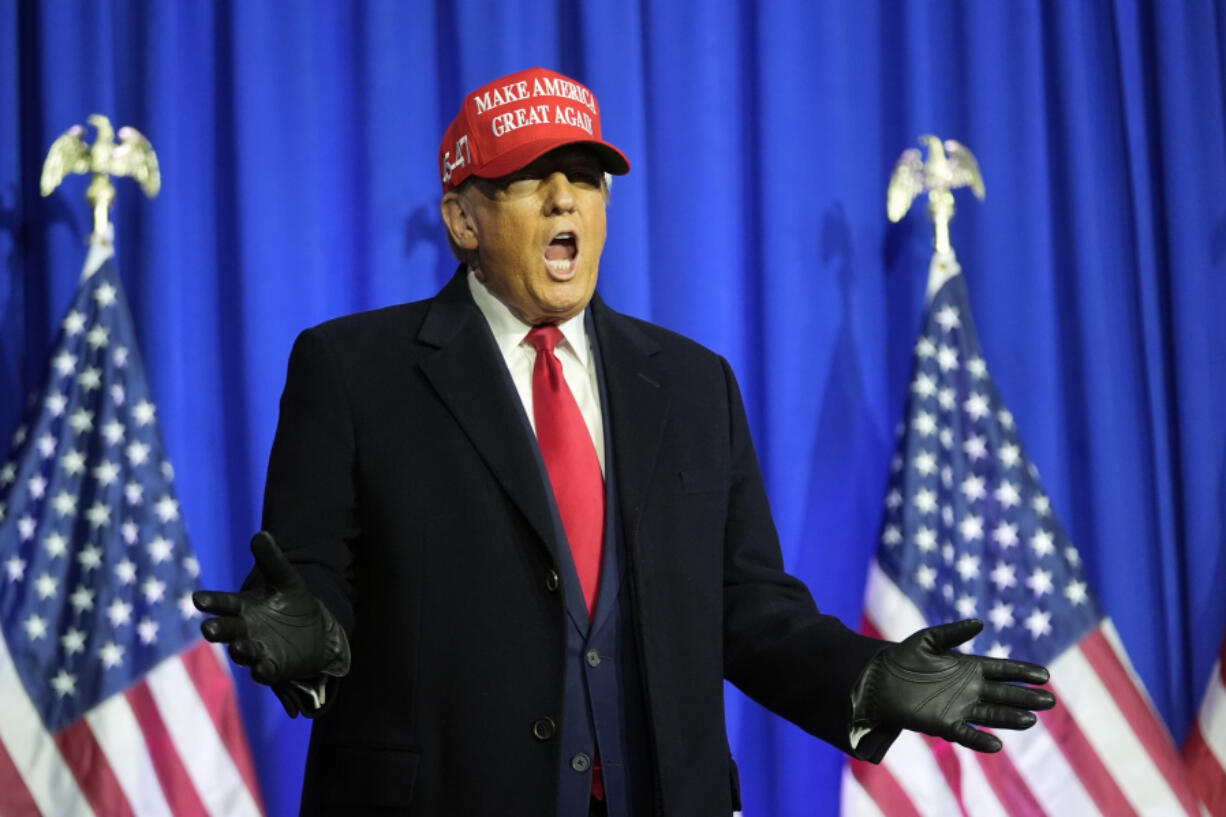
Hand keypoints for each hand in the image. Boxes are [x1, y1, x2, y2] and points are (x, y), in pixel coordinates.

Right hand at [193, 532, 348, 691]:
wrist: (314, 632)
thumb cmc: (291, 602)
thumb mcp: (285, 578)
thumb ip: (272, 559)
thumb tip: (260, 534)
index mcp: (241, 607)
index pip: (221, 603)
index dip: (210, 601)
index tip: (198, 598)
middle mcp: (243, 630)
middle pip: (225, 630)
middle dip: (217, 629)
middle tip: (209, 628)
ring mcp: (255, 651)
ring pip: (242, 652)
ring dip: (240, 650)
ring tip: (241, 646)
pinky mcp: (271, 667)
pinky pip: (263, 671)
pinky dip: (261, 670)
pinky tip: (263, 668)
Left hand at [867, 619, 1055, 752]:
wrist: (880, 681)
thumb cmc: (905, 658)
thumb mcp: (928, 639)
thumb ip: (954, 632)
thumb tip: (980, 623)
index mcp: (969, 667)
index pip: (1002, 670)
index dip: (1023, 672)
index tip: (1045, 675)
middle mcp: (970, 689)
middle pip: (1004, 693)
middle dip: (1026, 696)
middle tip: (1049, 700)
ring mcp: (960, 707)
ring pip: (992, 713)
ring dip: (1010, 717)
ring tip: (1031, 720)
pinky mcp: (945, 723)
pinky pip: (967, 733)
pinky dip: (980, 738)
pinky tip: (996, 745)